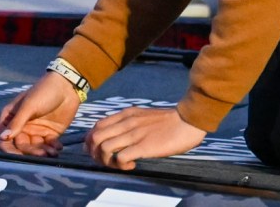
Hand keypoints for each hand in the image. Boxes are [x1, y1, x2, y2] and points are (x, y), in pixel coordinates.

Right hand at [0, 72, 81, 155]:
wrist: (68, 85)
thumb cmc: (44, 91)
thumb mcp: (29, 106)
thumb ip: (17, 123)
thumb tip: (3, 138)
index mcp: (11, 118)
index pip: (4, 138)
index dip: (8, 149)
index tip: (17, 156)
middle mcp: (21, 126)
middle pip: (21, 146)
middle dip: (30, 152)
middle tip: (42, 153)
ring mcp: (36, 130)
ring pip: (35, 148)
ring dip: (43, 152)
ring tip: (53, 153)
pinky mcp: (49, 133)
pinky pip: (48, 145)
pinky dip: (52, 148)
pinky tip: (58, 148)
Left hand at [84, 107, 206, 169]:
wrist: (187, 121)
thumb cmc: (168, 121)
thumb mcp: (143, 116)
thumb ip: (129, 123)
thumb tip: (117, 136)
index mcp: (126, 114)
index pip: (97, 126)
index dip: (92, 141)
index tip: (98, 151)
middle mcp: (126, 122)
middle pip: (95, 138)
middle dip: (95, 153)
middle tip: (107, 161)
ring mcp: (134, 134)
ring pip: (104, 148)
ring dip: (107, 161)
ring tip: (119, 164)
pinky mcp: (143, 146)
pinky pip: (120, 157)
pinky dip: (121, 165)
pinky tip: (131, 165)